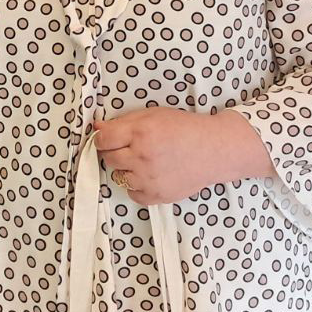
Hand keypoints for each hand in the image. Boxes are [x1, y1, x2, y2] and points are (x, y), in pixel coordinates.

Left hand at [94, 107, 272, 206]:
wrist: (214, 150)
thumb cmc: (185, 128)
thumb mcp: (154, 115)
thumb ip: (123, 122)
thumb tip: (97, 129)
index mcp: (141, 133)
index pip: (103, 139)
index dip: (103, 138)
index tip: (108, 137)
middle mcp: (142, 157)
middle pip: (109, 158)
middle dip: (114, 151)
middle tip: (129, 147)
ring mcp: (148, 179)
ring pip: (118, 177)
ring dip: (125, 168)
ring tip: (143, 160)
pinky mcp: (156, 196)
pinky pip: (132, 193)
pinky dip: (137, 185)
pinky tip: (150, 174)